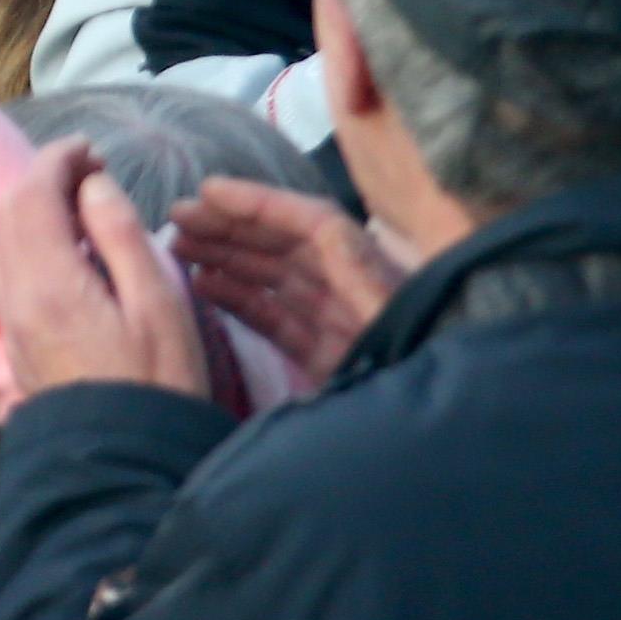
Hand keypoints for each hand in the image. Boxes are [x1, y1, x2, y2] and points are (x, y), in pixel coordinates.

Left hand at [0, 143, 211, 402]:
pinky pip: (7, 273)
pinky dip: (28, 243)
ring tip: (82, 209)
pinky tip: (67, 253)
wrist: (124, 464)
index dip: (58, 159)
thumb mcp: (158, 303)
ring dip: (32, 210)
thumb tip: (92, 187)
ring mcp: (12, 323)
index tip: (92, 152)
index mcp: (50, 282)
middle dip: (43, 179)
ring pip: (1, 242)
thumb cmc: (157, 383)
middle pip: (7, 212)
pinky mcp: (17, 343)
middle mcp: (17, 297)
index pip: (32, 194)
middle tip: (92, 176)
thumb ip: (120, 235)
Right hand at [170, 176, 407, 383]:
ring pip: (273, 279)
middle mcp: (348, 287)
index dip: (260, 202)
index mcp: (369, 272)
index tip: (209, 192)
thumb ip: (360, 274)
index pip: (310, 222)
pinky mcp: (324, 356)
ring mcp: (334, 321)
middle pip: (284, 245)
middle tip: (177, 219)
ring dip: (227, 259)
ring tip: (180, 248)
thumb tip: (323, 226)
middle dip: (231, 227)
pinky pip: (275, 319)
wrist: (443, 428)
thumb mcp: (392, 315)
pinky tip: (204, 286)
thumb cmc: (420, 358)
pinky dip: (240, 301)